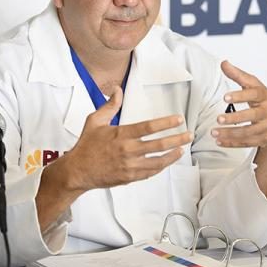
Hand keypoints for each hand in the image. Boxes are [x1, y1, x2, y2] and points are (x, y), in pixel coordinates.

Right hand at [63, 86, 192, 190]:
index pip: (148, 127)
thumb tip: (117, 90)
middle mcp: (127, 151)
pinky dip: (161, 166)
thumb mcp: (95, 121)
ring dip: (173, 155)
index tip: (178, 119)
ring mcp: (129, 166)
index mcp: (121, 135)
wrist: (78, 171)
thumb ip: (110, 106)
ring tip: (182, 148)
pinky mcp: (130, 177)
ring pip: (158, 161)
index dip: (166, 122)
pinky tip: (167, 160)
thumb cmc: (86, 145)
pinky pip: (150, 172)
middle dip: (177, 139)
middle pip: (159, 145)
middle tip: (188, 134)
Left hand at [212, 61, 266, 149]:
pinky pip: (247, 143)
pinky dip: (232, 143)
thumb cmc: (266, 101)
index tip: (226, 97)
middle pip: (252, 116)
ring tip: (214, 132)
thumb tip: (224, 63)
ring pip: (248, 132)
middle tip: (219, 118)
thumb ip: (238, 75)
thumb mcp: (254, 86)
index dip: (240, 96)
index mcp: (264, 97)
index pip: (254, 94)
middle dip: (234, 118)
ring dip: (230, 133)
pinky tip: (220, 141)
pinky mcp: (263, 139)